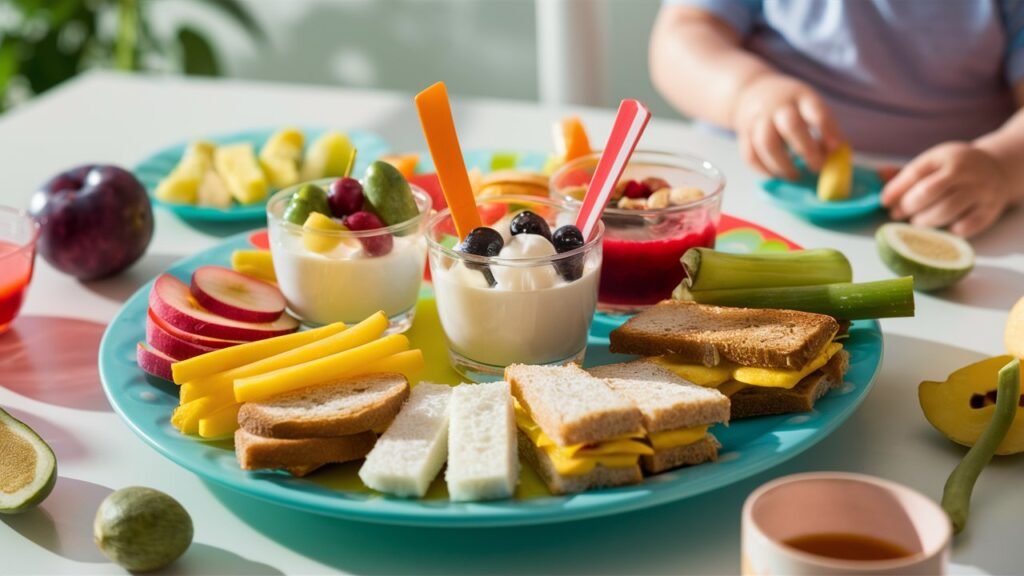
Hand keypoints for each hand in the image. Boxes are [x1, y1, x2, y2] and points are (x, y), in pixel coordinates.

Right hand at [732, 74, 843, 178]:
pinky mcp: (743, 134)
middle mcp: (777, 106)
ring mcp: (758, 119)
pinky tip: (776, 175)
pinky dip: (764, 170)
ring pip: (766, 144)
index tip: (836, 148)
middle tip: (817, 168)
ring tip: (795, 177)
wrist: (751, 91)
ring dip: (782, 165)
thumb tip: (836, 157)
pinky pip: (750, 156)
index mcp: (800, 96)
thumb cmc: (790, 104)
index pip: (815, 111)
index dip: (827, 130)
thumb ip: (824, 127)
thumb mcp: (809, 105)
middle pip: (790, 126)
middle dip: (806, 149)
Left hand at [881, 142, 1011, 237]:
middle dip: (908, 206)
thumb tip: (879, 181)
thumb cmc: (954, 169)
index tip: (884, 202)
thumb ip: (907, 175)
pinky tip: (946, 226)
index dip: (896, 189)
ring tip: (919, 221)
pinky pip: (966, 226)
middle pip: (927, 192)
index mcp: (945, 156)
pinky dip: (951, 230)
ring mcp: (980, 190)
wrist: (998, 169)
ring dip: (926, 221)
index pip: (915, 172)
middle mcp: (964, 171)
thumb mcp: (933, 163)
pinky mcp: (990, 209)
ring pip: (946, 210)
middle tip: (900, 213)